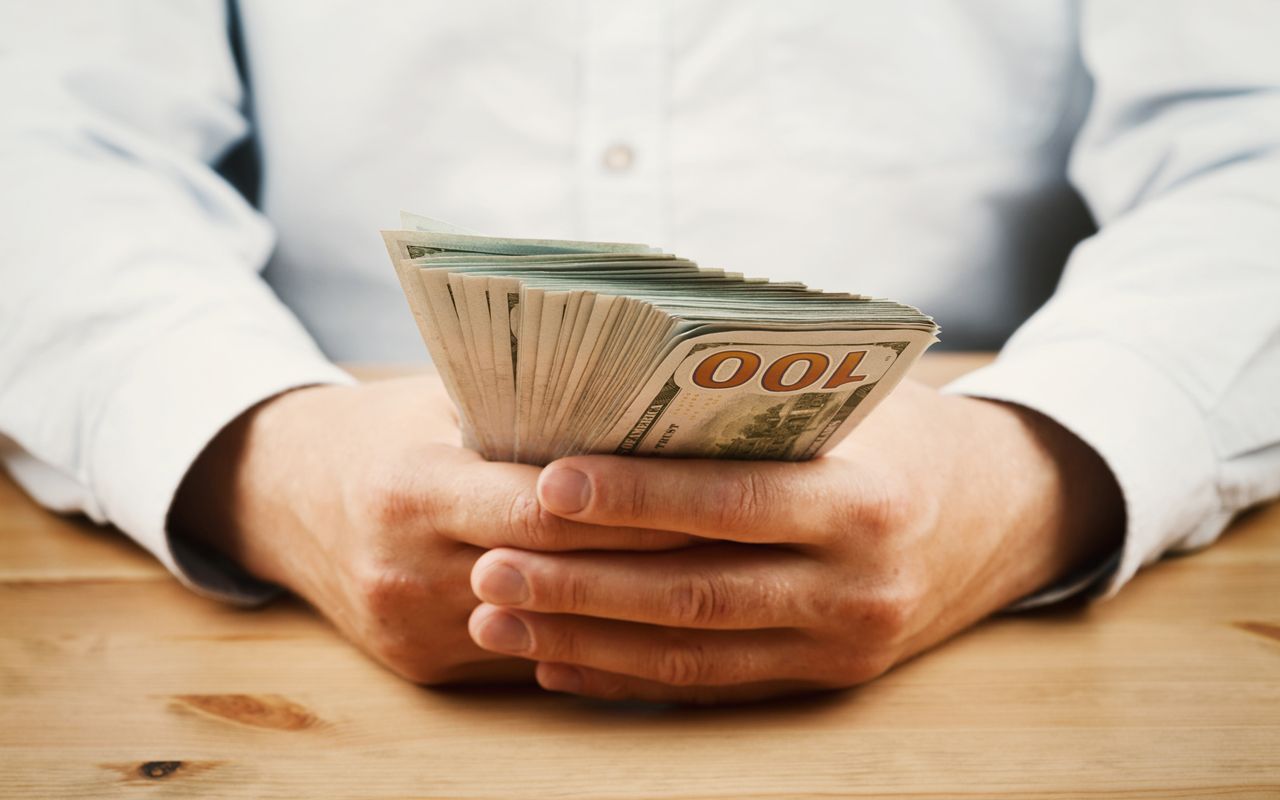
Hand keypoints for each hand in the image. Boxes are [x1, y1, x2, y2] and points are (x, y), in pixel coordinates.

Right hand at [171, 375, 691, 684]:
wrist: (284, 497)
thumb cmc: (386, 431)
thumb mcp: (441, 401)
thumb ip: (525, 414)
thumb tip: (639, 416)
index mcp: (412, 487)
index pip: (544, 508)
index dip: (629, 509)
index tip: (706, 498)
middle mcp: (405, 567)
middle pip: (556, 576)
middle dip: (649, 563)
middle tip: (736, 551)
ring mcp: (410, 629)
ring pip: (548, 633)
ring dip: (627, 614)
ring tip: (707, 587)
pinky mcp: (420, 666)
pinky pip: (523, 661)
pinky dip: (582, 641)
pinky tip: (643, 624)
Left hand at [466, 380, 1123, 702]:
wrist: (1010, 515)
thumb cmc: (907, 435)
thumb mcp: (850, 404)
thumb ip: (750, 409)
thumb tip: (611, 397)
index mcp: (862, 501)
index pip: (727, 503)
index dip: (633, 499)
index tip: (543, 486)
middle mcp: (854, 586)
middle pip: (693, 593)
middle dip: (579, 585)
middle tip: (487, 569)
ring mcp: (841, 646)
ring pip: (691, 654)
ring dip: (584, 642)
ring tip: (496, 621)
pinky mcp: (825, 681)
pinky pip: (711, 690)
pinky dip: (627, 680)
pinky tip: (558, 663)